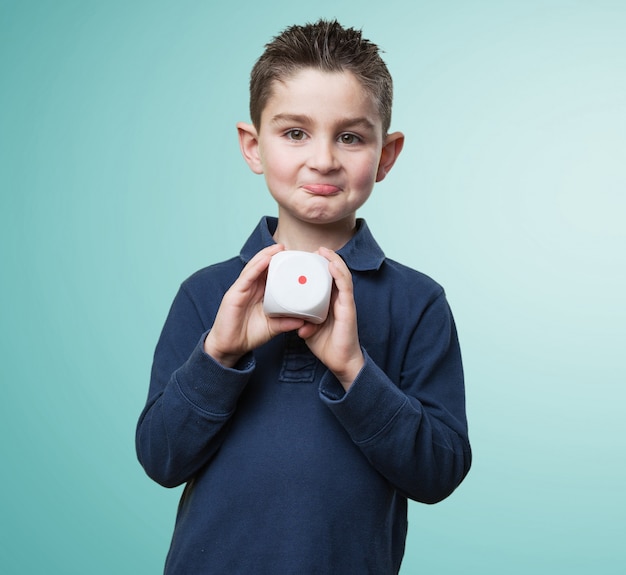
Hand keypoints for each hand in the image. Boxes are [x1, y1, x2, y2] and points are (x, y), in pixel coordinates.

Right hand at [204, 244, 304, 366]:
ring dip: (266, 256)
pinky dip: (256, 267)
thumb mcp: (274, 327)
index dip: (282, 265)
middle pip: (263, 266)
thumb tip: (306, 320)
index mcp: (261, 292)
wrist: (230, 348)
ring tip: (278, 248)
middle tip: (290, 248)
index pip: (271, 274)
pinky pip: (246, 277)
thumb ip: (287, 322)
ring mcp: (242, 289)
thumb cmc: (250, 334)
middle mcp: (251, 287)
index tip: (297, 259)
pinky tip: (264, 260)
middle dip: (275, 255)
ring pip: (254, 267)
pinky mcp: (234, 294)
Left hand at [298, 247, 364, 390]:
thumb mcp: (307, 326)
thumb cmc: (326, 344)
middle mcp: (340, 299)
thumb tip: (286, 315)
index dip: (320, 266)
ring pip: (342, 275)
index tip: (308, 256)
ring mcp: (346, 302)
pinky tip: (332, 265)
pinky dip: (339, 274)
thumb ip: (299, 318)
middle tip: (316, 249)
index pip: (327, 278)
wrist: (340, 362)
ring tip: (323, 251)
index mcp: (331, 301)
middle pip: (336, 273)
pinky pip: (345, 287)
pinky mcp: (349, 308)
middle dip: (327, 258)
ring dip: (334, 261)